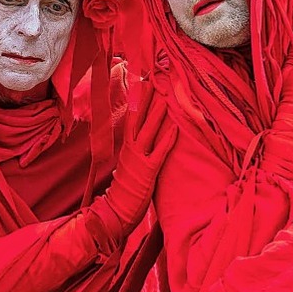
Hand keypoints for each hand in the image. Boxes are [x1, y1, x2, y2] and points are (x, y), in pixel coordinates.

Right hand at [86, 79, 176, 247]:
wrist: (116, 210)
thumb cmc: (124, 188)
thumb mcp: (127, 164)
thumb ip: (133, 150)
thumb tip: (137, 138)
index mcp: (126, 146)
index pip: (131, 117)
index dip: (137, 100)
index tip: (142, 83)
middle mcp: (130, 149)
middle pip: (137, 119)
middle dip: (146, 100)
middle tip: (152, 81)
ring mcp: (138, 159)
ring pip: (148, 132)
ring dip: (157, 115)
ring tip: (165, 99)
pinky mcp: (148, 171)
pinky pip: (159, 152)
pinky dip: (167, 140)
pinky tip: (176, 130)